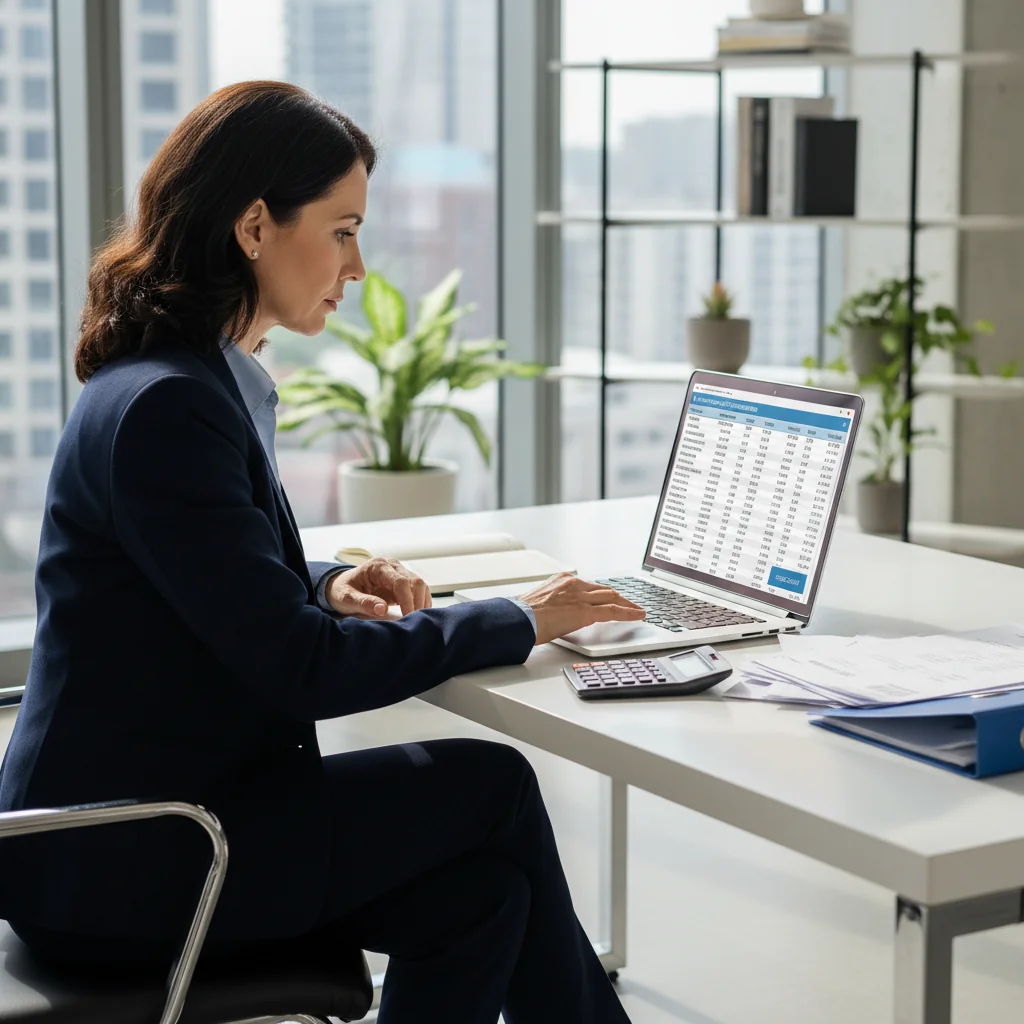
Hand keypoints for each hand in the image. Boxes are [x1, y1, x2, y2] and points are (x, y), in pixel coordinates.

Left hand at [326, 557, 431, 617]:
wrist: (341, 586)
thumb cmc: (341, 591)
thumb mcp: (346, 598)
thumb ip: (364, 603)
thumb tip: (382, 610)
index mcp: (378, 567)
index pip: (400, 582)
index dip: (407, 601)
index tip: (407, 617)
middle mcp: (392, 566)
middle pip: (415, 582)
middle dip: (417, 603)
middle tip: (413, 622)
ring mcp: (399, 572)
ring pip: (421, 585)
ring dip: (421, 603)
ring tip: (415, 621)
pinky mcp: (403, 582)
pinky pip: (419, 590)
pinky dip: (421, 603)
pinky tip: (416, 615)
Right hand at [517, 573, 645, 645]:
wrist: (518, 619)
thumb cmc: (522, 615)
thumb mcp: (540, 602)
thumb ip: (553, 604)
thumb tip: (556, 615)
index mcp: (561, 580)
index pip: (589, 585)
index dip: (602, 593)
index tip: (608, 597)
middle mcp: (573, 584)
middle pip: (604, 589)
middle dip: (619, 597)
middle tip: (629, 604)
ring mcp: (580, 597)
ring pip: (611, 597)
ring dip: (627, 604)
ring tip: (637, 611)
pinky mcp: (585, 611)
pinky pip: (613, 611)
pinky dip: (628, 613)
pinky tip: (638, 616)